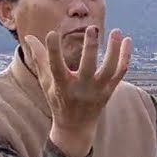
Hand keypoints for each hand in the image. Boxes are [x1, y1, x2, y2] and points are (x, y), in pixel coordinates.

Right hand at [22, 27, 132, 156]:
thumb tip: (28, 37)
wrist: (76, 127)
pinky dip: (125, 57)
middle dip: (90, 48)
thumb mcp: (47, 81)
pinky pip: (120, 73)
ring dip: (114, 50)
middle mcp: (81, 88)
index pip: (56, 67)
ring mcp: (97, 90)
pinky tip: (127, 41)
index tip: (52, 33)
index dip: (53, 51)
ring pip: (109, 69)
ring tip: (116, 31)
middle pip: (87, 67)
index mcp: (62, 86)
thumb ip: (40, 58)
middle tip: (92, 28)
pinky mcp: (109, 91)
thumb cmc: (58, 100)